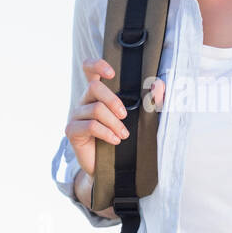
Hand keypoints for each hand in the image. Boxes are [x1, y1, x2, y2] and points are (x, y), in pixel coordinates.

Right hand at [65, 57, 163, 175]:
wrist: (109, 167)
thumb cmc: (122, 138)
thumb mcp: (139, 118)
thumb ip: (150, 101)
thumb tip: (159, 85)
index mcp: (97, 93)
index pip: (89, 69)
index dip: (97, 65)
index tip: (111, 73)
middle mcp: (84, 101)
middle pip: (94, 87)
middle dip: (113, 100)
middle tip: (124, 115)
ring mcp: (76, 115)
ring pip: (96, 109)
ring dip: (114, 123)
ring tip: (123, 135)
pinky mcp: (72, 130)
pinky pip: (90, 126)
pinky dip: (106, 133)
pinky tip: (115, 140)